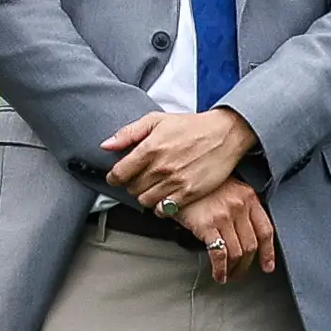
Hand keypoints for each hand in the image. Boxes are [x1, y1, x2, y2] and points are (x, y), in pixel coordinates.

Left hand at [103, 107, 257, 211]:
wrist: (225, 134)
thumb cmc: (191, 126)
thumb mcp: (156, 120)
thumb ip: (128, 133)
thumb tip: (106, 146)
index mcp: (150, 148)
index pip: (119, 173)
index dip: (114, 177)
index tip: (117, 177)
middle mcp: (161, 167)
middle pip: (131, 189)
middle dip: (131, 184)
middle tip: (139, 178)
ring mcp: (175, 182)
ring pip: (145, 201)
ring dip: (144, 196)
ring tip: (152, 186)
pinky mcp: (189, 193)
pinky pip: (163, 210)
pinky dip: (160, 206)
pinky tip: (164, 195)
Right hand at [178, 179, 276, 283]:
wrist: (175, 180)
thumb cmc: (201, 186)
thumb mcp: (228, 189)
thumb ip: (241, 207)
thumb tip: (246, 235)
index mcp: (248, 196)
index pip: (265, 230)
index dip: (268, 252)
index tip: (267, 266)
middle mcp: (239, 206)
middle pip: (251, 245)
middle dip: (246, 265)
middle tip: (239, 273)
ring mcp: (224, 216)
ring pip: (237, 253)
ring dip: (234, 269)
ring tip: (227, 276)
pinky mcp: (207, 225)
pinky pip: (220, 254)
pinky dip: (221, 269)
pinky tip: (218, 274)